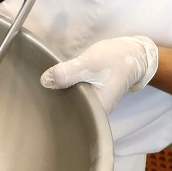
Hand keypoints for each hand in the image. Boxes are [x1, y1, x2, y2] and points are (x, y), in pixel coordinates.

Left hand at [39, 36, 159, 113]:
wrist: (131, 53)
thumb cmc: (113, 60)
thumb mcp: (88, 64)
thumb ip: (67, 72)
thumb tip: (45, 81)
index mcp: (96, 109)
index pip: (69, 117)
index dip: (53, 108)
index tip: (40, 100)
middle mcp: (95, 111)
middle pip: (69, 111)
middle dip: (54, 100)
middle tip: (40, 90)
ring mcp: (93, 103)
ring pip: (71, 102)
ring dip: (59, 93)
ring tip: (45, 86)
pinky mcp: (90, 94)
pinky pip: (74, 95)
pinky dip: (66, 88)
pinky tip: (57, 82)